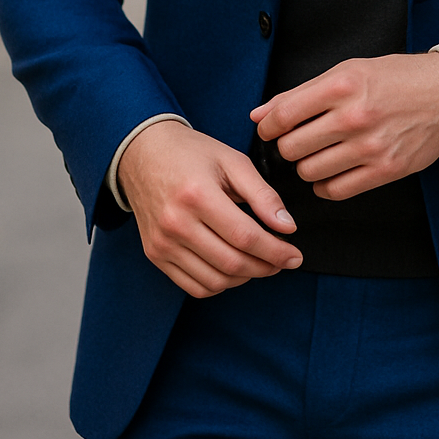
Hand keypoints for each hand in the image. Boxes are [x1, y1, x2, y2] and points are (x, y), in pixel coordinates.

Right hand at [117, 121, 302, 297]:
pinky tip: (233, 269)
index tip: (295, 255)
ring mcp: (162, 243)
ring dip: (245, 278)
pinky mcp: (155, 254)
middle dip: (266, 267)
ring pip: (214, 281)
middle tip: (283, 260)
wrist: (143, 153)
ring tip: (260, 262)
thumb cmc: (191, 153)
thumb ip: (262, 195)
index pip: (246, 237)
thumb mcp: (233, 161)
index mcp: (197, 195)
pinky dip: (219, 284)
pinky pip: (193, 286)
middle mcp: (176, 223)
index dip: (276, 251)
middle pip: (232, 263)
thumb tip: (287, 226)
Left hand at [250, 52, 438, 200]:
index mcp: (342, 86)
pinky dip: (325, 185)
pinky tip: (332, 171)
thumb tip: (260, 115)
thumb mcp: (347, 71)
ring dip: (307, 166)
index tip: (271, 129)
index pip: (284, 115)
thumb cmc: (395, 78)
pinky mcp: (386, 170)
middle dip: (289, 147)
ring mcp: (371, 146)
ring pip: (310, 172)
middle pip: (293, 148)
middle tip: (299, 141)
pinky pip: (336, 190)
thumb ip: (300, 93)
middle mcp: (355, 116)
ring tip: (319, 154)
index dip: (269, 127)